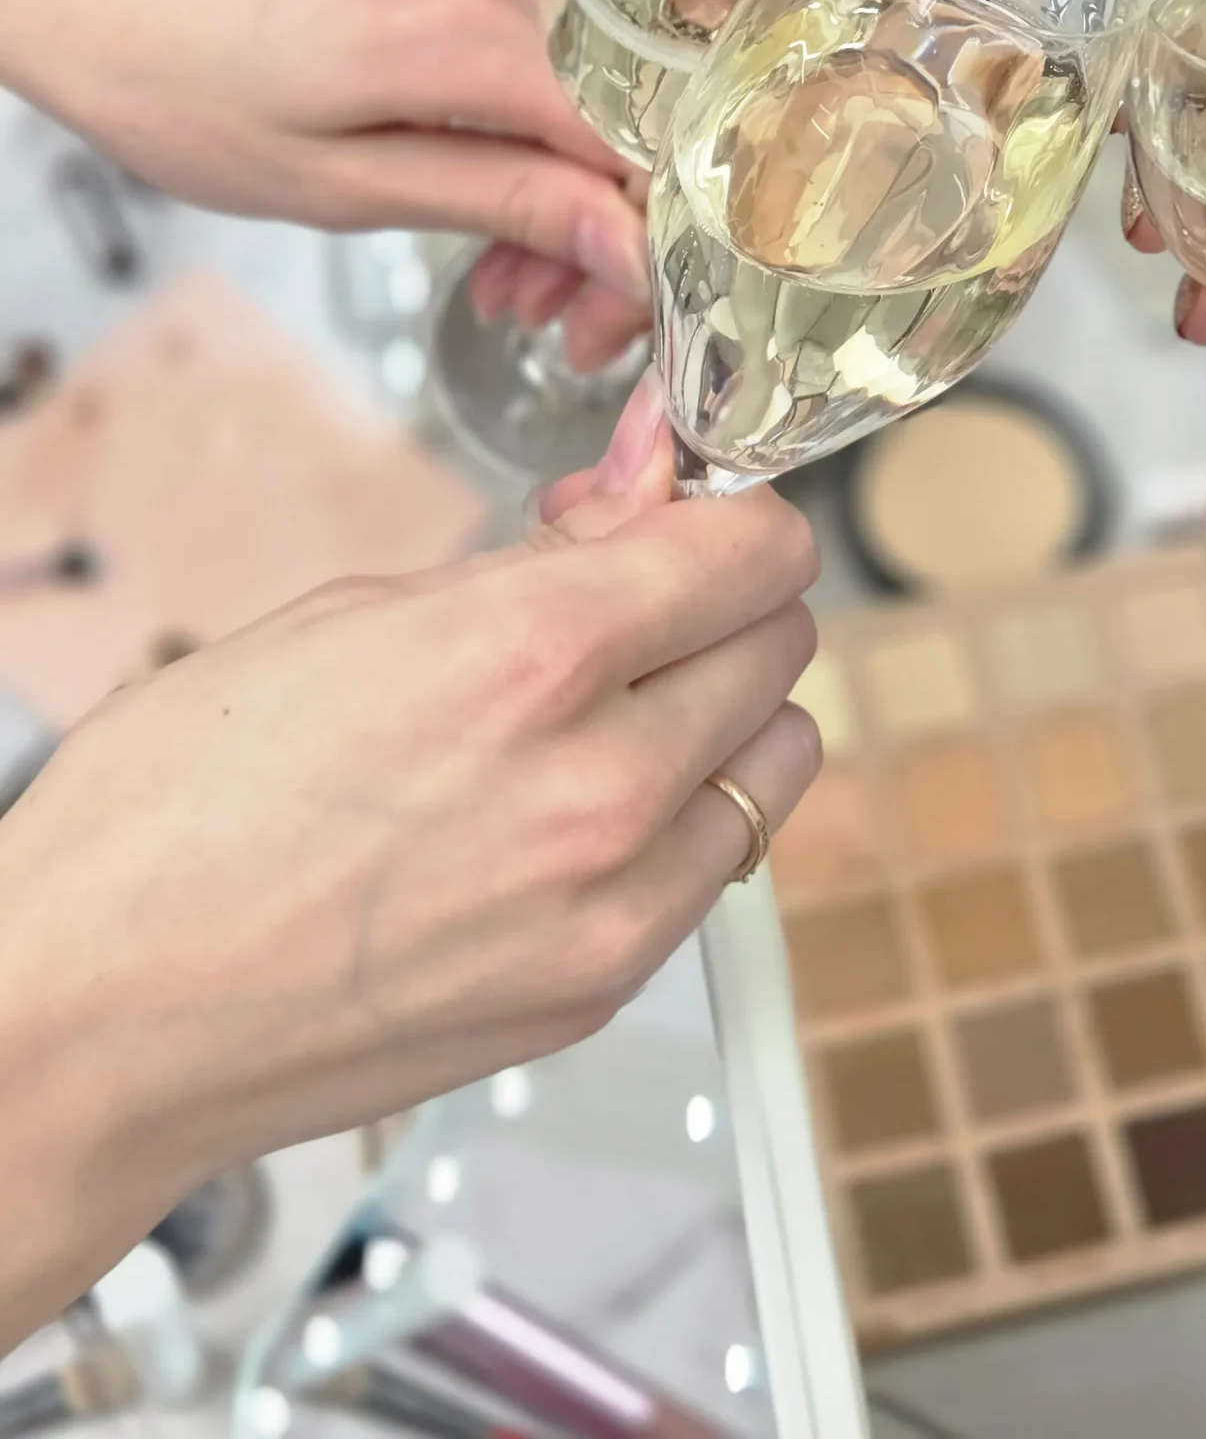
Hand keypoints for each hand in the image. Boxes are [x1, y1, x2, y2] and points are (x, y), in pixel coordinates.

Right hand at [0, 378, 818, 1343]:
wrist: (97, 1019)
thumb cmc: (173, 815)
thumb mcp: (344, 616)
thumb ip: (525, 567)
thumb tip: (635, 516)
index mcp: (527, 654)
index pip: (754, 550)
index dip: (726, 514)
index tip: (693, 515)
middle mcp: (598, 781)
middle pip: (781, 642)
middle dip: (721, 602)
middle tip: (640, 602)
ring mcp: (612, 902)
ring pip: (777, 756)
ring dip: (726, 711)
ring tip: (623, 707)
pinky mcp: (602, 988)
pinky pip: (717, 864)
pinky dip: (688, 817)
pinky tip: (592, 806)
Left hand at [1, 0, 648, 368]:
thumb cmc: (174, 83)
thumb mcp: (335, 184)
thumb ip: (501, 203)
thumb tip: (633, 248)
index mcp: (457, 25)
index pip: (633, 143)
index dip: (640, 245)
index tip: (598, 324)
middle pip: (629, 108)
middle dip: (606, 227)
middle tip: (550, 319)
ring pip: (597, 78)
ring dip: (570, 181)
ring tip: (500, 266)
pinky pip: (551, 37)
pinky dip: (537, 120)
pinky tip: (485, 180)